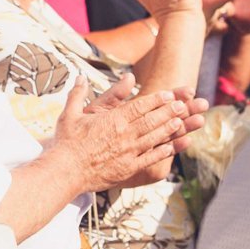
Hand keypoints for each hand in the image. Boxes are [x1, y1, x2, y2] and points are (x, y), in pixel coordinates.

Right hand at [53, 76, 206, 191]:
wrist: (65, 171)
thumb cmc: (66, 142)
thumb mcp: (70, 113)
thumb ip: (78, 94)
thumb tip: (81, 77)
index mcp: (113, 120)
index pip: (140, 106)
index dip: (156, 100)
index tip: (168, 95)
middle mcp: (125, 134)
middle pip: (152, 120)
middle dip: (169, 111)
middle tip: (183, 105)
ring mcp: (129, 152)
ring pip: (155, 137)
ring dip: (170, 129)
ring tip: (182, 122)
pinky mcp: (128, 168)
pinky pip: (150, 158)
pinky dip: (162, 152)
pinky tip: (171, 147)